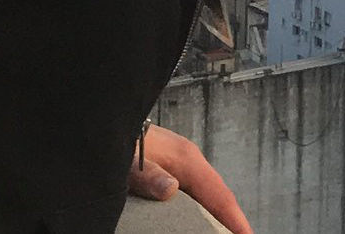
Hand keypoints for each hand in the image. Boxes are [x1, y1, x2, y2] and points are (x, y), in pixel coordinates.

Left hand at [128, 123, 253, 233]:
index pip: (218, 194)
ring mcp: (181, 166)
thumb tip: (171, 189)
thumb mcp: (130, 160)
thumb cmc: (122, 140)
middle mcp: (189, 162)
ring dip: (216, 215)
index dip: (234, 218)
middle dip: (231, 218)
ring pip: (207, 194)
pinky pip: (194, 193)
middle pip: (217, 196)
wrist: (111, 122)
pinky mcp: (171, 170)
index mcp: (187, 159)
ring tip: (225, 232)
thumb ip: (149, 175)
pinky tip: (199, 220)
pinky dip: (202, 209)